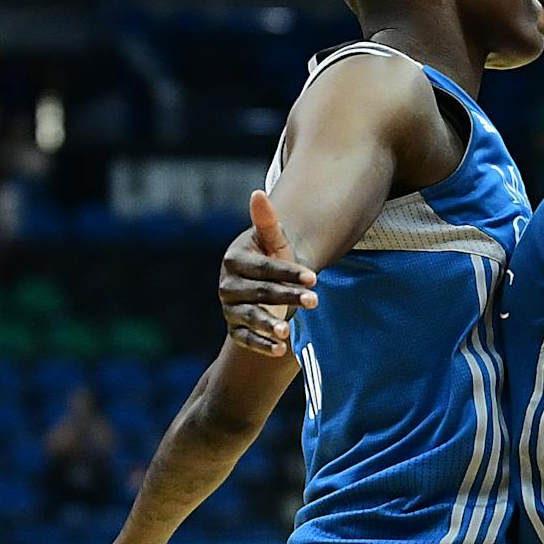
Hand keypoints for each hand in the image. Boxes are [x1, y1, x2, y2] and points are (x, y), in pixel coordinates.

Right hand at [220, 189, 315, 355]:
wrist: (263, 284)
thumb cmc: (272, 259)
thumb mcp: (273, 242)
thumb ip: (268, 223)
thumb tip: (258, 193)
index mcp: (235, 260)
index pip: (263, 268)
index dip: (288, 272)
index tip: (314, 277)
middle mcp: (228, 285)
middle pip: (261, 292)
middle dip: (288, 296)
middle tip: (315, 301)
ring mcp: (230, 309)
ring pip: (251, 317)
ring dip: (270, 324)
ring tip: (289, 329)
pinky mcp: (235, 329)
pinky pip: (246, 339)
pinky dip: (263, 345)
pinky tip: (282, 349)